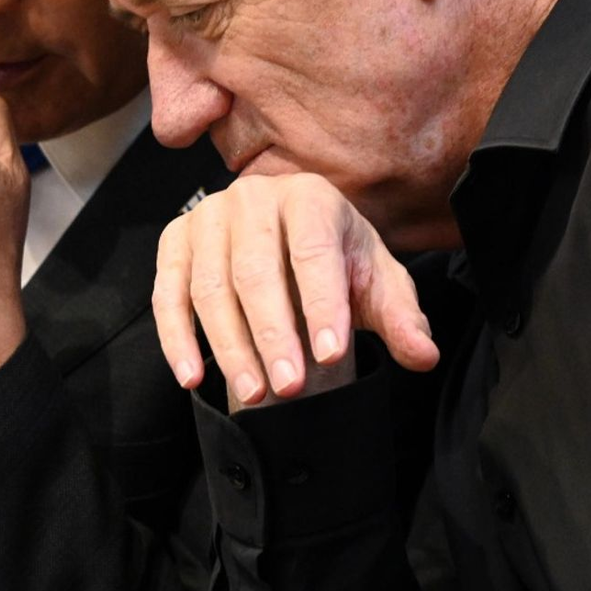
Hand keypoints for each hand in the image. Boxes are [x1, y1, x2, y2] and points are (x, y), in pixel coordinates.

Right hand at [153, 173, 438, 407]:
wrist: (290, 238)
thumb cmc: (336, 262)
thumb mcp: (375, 284)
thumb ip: (400, 318)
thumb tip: (423, 355)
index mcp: (310, 197)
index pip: (313, 250)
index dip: (321, 303)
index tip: (330, 354)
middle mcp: (254, 197)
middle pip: (256, 269)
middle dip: (272, 333)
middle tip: (291, 387)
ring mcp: (208, 216)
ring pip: (210, 286)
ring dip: (229, 345)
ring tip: (254, 394)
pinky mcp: (175, 240)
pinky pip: (167, 292)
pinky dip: (176, 337)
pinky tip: (192, 376)